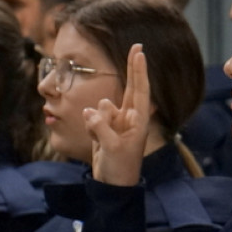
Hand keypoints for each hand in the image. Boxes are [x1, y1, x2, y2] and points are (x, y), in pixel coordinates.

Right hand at [85, 44, 150, 187]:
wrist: (111, 185)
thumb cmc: (119, 168)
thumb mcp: (112, 147)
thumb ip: (102, 126)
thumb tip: (91, 110)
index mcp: (138, 121)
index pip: (139, 91)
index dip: (139, 71)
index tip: (140, 52)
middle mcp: (129, 118)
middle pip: (128, 88)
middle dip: (131, 68)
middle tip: (137, 46)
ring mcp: (115, 122)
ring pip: (100, 107)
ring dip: (97, 121)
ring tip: (102, 141)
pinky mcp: (102, 127)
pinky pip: (91, 118)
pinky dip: (90, 127)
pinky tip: (96, 141)